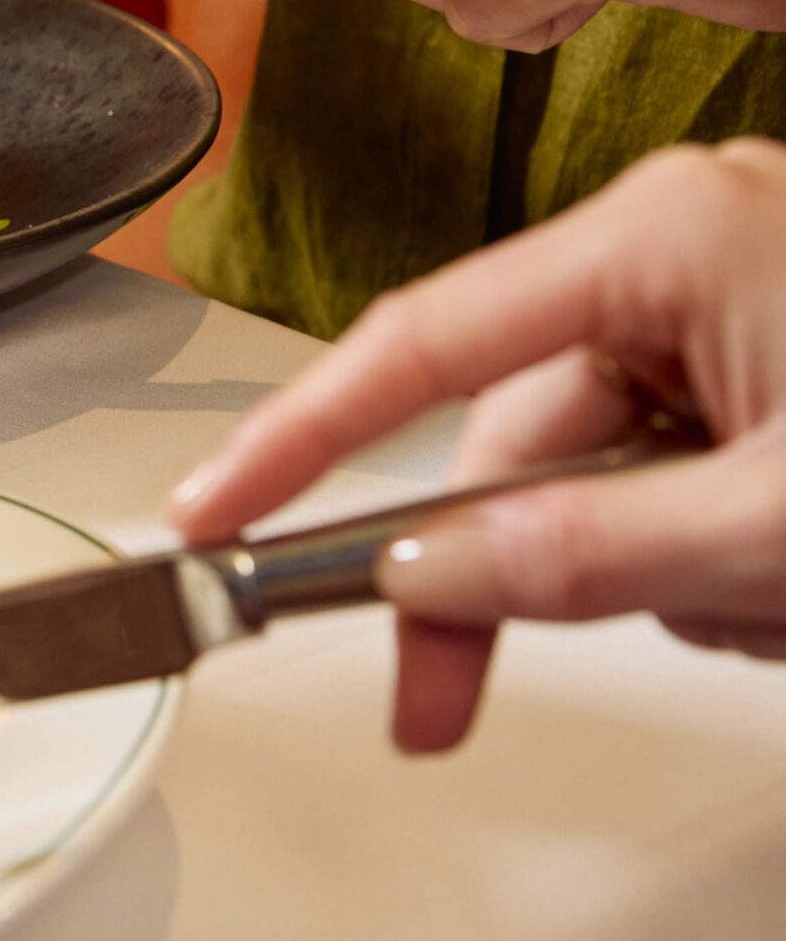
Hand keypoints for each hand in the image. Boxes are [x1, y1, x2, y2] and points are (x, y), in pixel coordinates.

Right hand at [167, 139, 785, 752]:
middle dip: (508, 577)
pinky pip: (661, 468)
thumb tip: (424, 573)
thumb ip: (591, 552)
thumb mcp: (774, 521)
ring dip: (648, 573)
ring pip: (592, 472)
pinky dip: (697, 548)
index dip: (299, 435)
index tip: (211, 508)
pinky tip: (777, 581)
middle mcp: (675, 249)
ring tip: (766, 607)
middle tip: (439, 702)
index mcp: (662, 237)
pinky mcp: (763, 358)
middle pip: (509, 438)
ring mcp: (724, 302)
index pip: (422, 343)